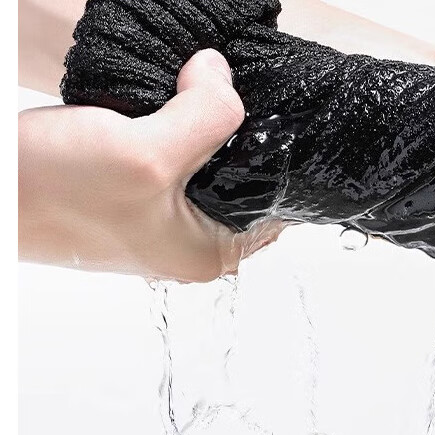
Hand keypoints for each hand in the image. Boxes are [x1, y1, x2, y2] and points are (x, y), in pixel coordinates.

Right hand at [19, 49, 283, 282]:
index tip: (267, 112)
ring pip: (205, 167)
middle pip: (243, 181)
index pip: (277, 203)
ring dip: (199, 130)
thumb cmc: (53, 191)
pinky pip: (171, 162)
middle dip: (235, 136)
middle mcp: (189, 246)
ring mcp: (158, 224)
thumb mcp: (147, 152)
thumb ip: (207, 115)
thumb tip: (221, 75)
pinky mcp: (131, 202)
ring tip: (193, 96)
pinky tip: (161, 109)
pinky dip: (170, 133)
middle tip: (221, 95)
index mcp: (210, 254)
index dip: (274, 152)